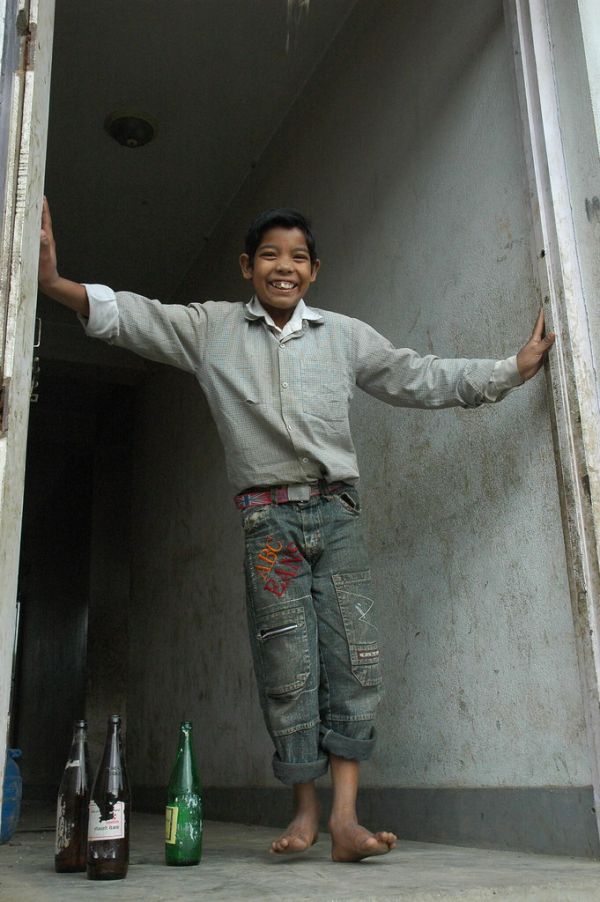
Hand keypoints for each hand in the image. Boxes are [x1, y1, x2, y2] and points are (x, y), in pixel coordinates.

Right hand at [37, 197, 88, 314]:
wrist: (48, 282)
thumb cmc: (47, 272)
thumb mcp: (45, 258)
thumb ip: (44, 246)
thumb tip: (43, 232)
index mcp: (47, 238)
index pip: (45, 220)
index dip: (44, 208)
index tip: (41, 196)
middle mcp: (44, 238)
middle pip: (40, 220)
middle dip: (37, 208)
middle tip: (33, 196)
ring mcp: (40, 242)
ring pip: (36, 226)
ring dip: (32, 216)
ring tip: (27, 206)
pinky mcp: (36, 247)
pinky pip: (32, 233)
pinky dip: (28, 226)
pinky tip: (24, 225)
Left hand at [516, 309, 555, 380]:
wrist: (520, 372)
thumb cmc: (525, 360)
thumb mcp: (536, 350)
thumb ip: (545, 342)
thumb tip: (554, 332)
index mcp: (535, 338)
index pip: (540, 325)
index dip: (542, 316)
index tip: (544, 307)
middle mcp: (539, 341)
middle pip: (545, 330)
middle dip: (549, 322)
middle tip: (555, 313)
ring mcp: (541, 348)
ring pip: (549, 338)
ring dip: (554, 332)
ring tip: (560, 324)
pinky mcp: (544, 355)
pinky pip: (551, 347)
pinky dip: (555, 343)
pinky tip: (560, 341)